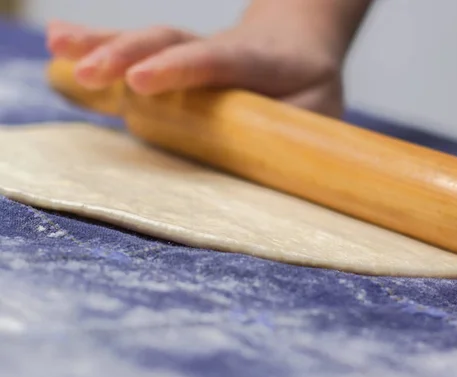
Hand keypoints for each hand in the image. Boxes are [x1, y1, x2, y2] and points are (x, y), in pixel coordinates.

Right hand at [46, 20, 343, 116]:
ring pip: (150, 41)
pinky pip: (138, 54)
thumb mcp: (320, 109)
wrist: (296, 43)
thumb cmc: (310, 85)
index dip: (181, 68)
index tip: (142, 82)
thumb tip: (269, 177)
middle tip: (89, 73)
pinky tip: (61, 46)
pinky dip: (98, 48)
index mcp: (262, 61)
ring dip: (103, 46)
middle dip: (128, 56)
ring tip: (59, 49)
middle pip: (172, 42)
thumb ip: (299, 136)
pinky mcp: (176, 60)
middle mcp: (221, 49)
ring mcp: (194, 51)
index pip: (219, 60)